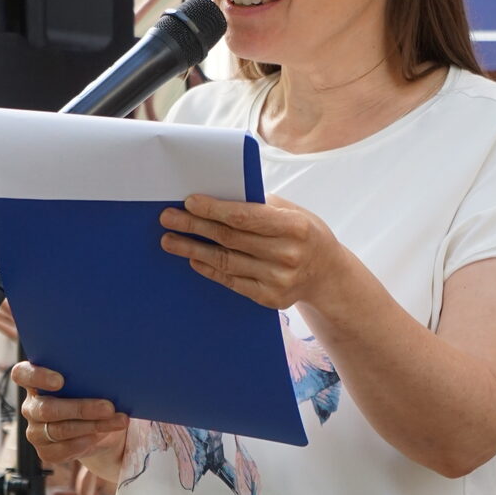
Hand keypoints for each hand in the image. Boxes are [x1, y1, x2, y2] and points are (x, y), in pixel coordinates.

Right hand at [10, 362, 128, 465]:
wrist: (100, 425)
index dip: (37, 376)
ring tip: (117, 421)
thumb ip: (89, 375)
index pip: (22, 374)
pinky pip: (60, 451)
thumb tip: (111, 371)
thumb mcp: (92, 381)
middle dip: (81, 408)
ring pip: (59, 430)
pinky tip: (99, 437)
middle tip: (109, 407)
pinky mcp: (45, 451)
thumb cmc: (93, 393)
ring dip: (92, 426)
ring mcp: (35, 431)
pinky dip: (83, 444)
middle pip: (47, 409)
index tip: (61, 381)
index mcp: (35, 381)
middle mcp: (31, 406)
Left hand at [160, 193, 348, 309]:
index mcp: (295, 227)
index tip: (189, 201)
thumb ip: (261, 205)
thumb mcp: (294, 212)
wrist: (327, 275)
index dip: (214, 209)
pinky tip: (193, 258)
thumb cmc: (305, 234)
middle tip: (168, 218)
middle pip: (230, 239)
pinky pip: (231, 281)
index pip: (246, 217)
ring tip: (170, 240)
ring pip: (226, 261)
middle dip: (195, 226)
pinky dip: (209, 269)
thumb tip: (220, 196)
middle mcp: (288, 255)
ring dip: (193, 249)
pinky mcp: (269, 299)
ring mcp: (278, 280)